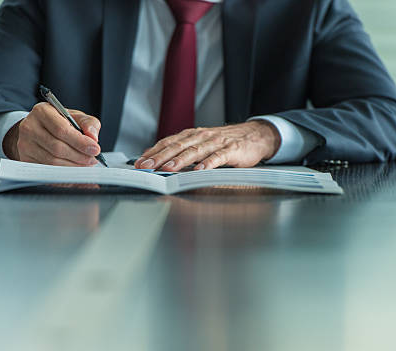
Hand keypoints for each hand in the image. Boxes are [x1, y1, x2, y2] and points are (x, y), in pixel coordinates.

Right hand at [3, 102, 101, 165]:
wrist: (38, 129)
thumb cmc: (59, 122)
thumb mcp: (75, 117)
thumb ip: (88, 123)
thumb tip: (93, 137)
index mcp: (42, 112)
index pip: (61, 130)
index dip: (80, 142)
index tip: (95, 149)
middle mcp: (29, 127)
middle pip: (57, 148)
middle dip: (79, 156)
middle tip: (93, 159)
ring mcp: (25, 144)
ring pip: (52, 161)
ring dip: (73, 165)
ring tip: (86, 164)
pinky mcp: (25, 158)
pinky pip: (47, 169)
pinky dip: (64, 172)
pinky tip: (74, 169)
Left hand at [134, 121, 280, 170]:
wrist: (255, 135)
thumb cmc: (226, 142)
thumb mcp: (202, 143)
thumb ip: (183, 150)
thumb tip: (159, 159)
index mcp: (193, 135)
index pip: (169, 142)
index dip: (154, 152)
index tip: (140, 162)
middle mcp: (202, 136)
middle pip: (178, 146)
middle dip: (161, 157)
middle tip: (148, 166)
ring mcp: (217, 143)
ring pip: (195, 151)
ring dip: (180, 160)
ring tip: (168, 168)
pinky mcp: (231, 150)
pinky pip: (218, 157)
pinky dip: (208, 164)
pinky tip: (200, 170)